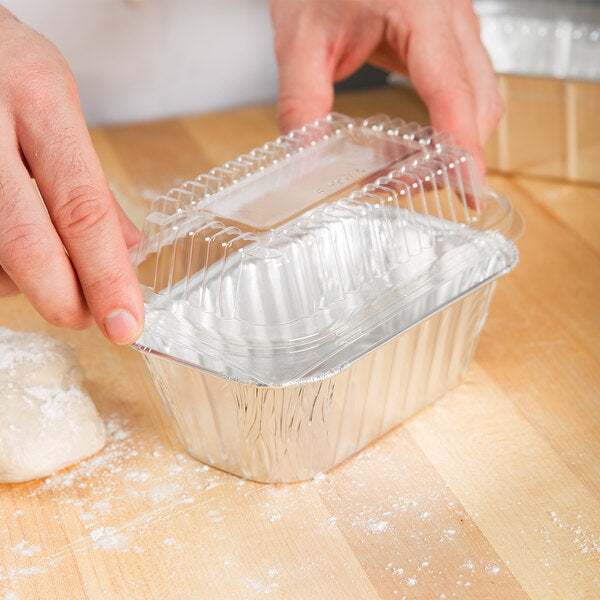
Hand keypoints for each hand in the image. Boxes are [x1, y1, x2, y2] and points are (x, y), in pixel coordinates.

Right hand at [0, 8, 143, 343]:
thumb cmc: (3, 65)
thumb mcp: (55, 104)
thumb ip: (88, 180)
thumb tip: (129, 248)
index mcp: (38, 98)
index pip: (82, 207)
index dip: (106, 275)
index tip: (125, 321)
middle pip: (27, 241)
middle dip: (64, 297)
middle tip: (92, 320)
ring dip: (28, 280)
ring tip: (50, 263)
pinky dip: (1, 264)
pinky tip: (14, 246)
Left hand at [270, 0, 501, 181]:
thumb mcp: (299, 41)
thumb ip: (301, 105)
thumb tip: (304, 163)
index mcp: (419, 9)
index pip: (451, 90)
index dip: (462, 145)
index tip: (468, 187)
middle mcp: (451, 15)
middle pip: (479, 102)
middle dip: (454, 154)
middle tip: (407, 185)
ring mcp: (458, 23)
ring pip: (481, 97)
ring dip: (454, 141)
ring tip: (404, 167)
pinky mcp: (451, 35)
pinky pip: (467, 87)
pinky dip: (449, 122)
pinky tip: (415, 141)